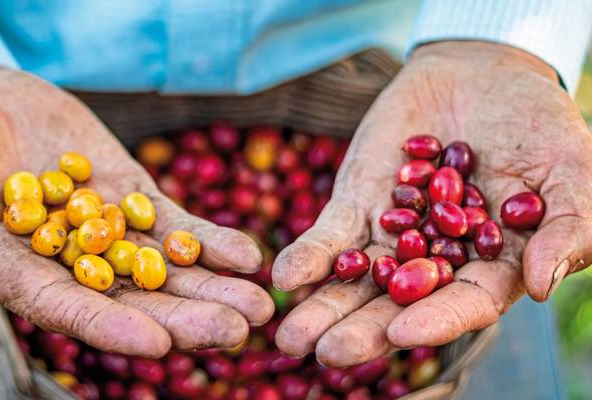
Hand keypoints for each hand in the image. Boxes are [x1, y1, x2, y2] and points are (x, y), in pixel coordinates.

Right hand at [0, 67, 272, 356]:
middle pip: (129, 298)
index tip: (158, 346)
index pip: (63, 307)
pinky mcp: (128, 197)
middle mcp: (65, 262)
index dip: (108, 325)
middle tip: (237, 333)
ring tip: (260, 306)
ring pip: (162, 269)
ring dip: (212, 288)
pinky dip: (210, 240)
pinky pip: (174, 225)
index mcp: (12, 269)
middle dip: (183, 317)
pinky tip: (249, 255)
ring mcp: (103, 231)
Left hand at [272, 42, 591, 365]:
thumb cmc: (538, 124)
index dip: (437, 320)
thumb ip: (567, 227)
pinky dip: (311, 255)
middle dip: (363, 330)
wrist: (481, 73)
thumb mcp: (571, 169)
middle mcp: (435, 261)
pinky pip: (332, 235)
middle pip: (398, 304)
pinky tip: (286, 275)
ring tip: (290, 337)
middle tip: (327, 355)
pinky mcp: (359, 204)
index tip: (403, 334)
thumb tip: (542, 284)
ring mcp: (392, 234)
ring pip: (357, 280)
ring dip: (324, 307)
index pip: (464, 303)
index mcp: (490, 266)